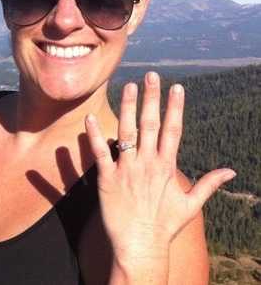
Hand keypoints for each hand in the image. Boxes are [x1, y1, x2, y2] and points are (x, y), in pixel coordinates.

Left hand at [84, 72, 235, 280]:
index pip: (173, 130)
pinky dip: (96, 135)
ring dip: (128, 108)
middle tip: (151, 75)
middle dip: (152, 98)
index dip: (175, 108)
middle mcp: (148, 164)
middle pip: (151, 124)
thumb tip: (231, 171)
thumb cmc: (164, 227)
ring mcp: (127, 170)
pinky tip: (91, 118)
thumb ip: (208, 185)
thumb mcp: (191, 205)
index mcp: (167, 167)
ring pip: (127, 132)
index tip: (178, 88)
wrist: (140, 247)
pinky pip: (100, 153)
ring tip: (128, 86)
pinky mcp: (107, 179)